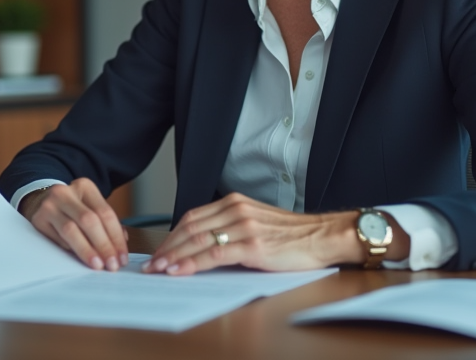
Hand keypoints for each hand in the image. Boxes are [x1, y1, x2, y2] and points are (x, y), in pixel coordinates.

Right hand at [19, 178, 128, 271]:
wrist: (39, 201)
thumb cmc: (71, 208)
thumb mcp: (89, 206)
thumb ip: (106, 223)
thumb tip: (122, 242)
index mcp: (84, 186)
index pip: (105, 213)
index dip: (116, 237)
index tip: (122, 257)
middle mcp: (65, 193)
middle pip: (89, 221)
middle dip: (104, 245)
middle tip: (112, 265)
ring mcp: (49, 205)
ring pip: (71, 230)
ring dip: (87, 250)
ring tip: (98, 265)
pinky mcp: (38, 220)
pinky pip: (57, 239)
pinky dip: (70, 250)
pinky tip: (79, 259)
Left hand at [144, 192, 407, 275]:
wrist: (323, 236)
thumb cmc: (293, 235)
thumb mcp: (257, 223)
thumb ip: (232, 228)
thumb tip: (204, 246)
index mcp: (235, 203)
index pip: (193, 217)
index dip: (172, 235)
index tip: (159, 251)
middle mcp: (236, 210)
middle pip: (190, 227)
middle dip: (167, 247)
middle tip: (151, 264)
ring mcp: (244, 226)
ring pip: (198, 240)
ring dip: (174, 256)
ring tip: (158, 270)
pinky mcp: (253, 245)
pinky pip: (214, 253)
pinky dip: (192, 263)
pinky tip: (180, 272)